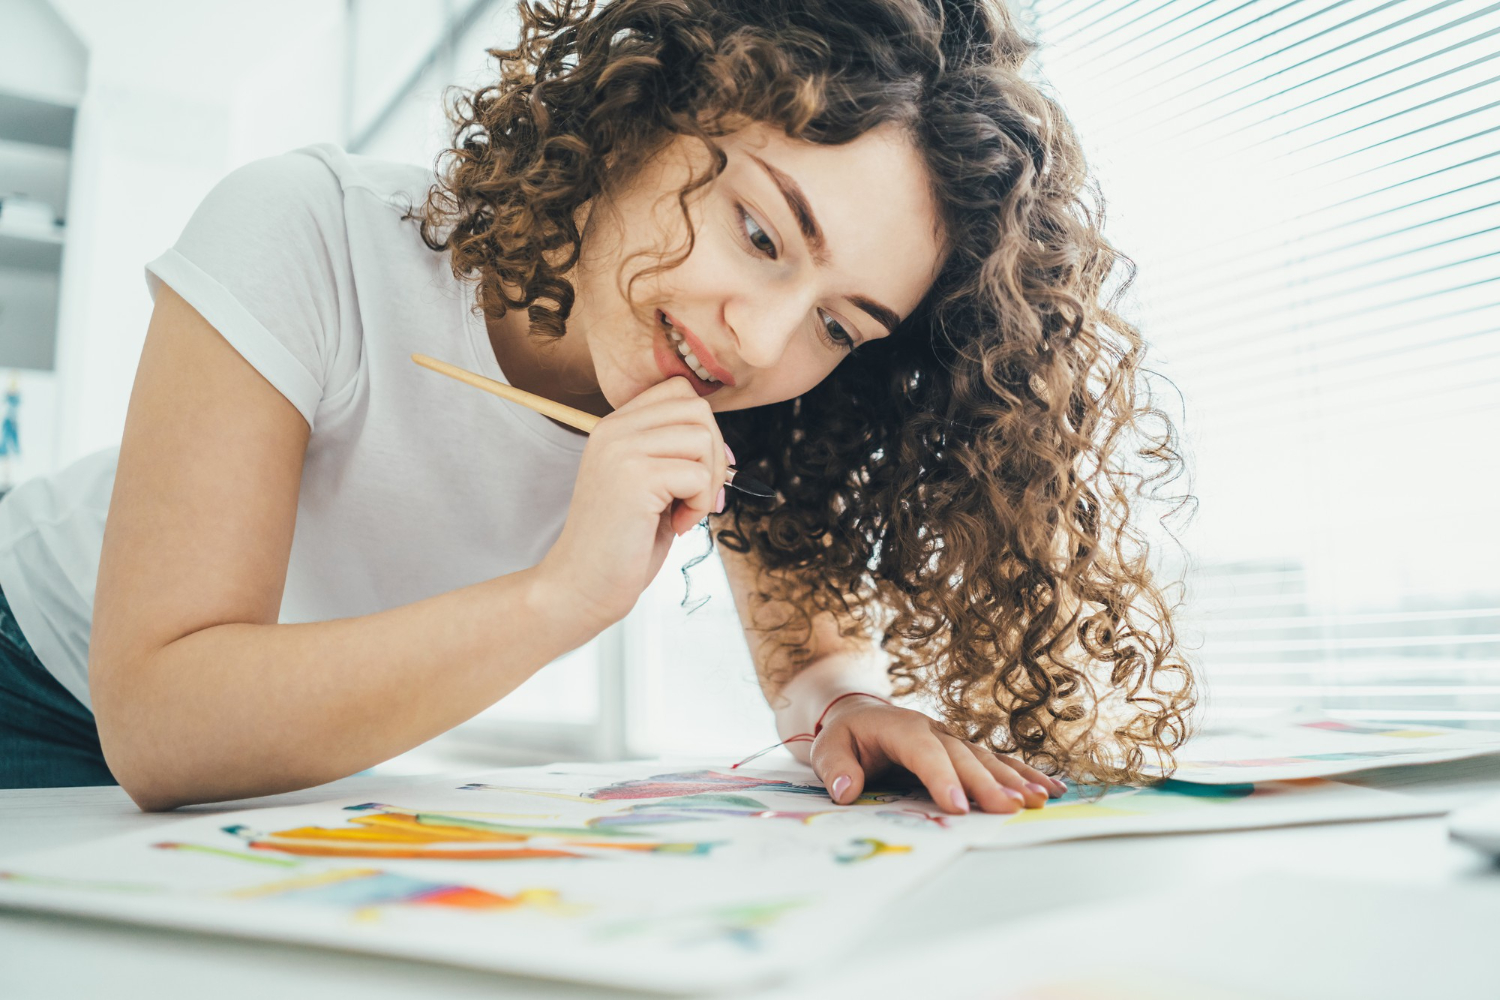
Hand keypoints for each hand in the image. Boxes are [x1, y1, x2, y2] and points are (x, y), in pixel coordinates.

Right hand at [534, 377, 726, 630]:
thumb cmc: (622, 543)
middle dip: (715, 455)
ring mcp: (622, 450)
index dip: (704, 430)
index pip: (679, 391)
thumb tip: (726, 447)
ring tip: (685, 511)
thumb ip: (675, 455)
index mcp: (615, 426)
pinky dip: (699, 506)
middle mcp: (614, 429)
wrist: (582, 585)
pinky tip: (676, 526)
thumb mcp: (650, 485)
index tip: (699, 472)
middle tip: (699, 496)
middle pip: (696, 409)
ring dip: (708, 482)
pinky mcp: (634, 478)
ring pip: (702, 439)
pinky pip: (697, 476)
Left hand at [809, 697, 1066, 813]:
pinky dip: (1025, 775)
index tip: (957, 806)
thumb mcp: (828, 748)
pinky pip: (998, 762)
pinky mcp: (966, 752)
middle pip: (964, 757)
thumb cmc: (847, 737)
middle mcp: (934, 730)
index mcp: (900, 728)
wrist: (862, 715)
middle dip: (987, 783)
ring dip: (1013, 779)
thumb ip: (835, 767)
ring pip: (987, 759)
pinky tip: (1051, 789)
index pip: (923, 752)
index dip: (941, 777)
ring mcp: (954, 739)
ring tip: (1037, 801)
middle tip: (1010, 809)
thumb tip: (845, 791)